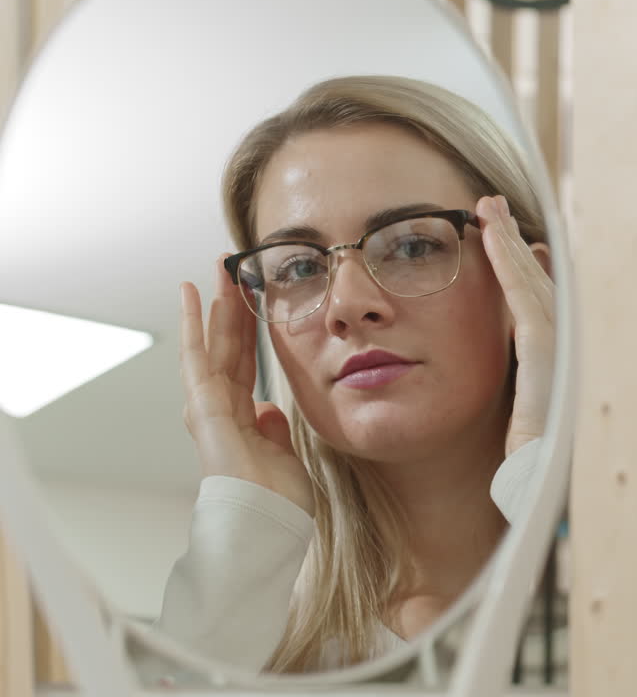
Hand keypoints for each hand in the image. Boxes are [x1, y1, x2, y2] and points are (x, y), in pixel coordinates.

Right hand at [178, 257, 314, 515]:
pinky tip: (192, 294)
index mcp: (242, 418)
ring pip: (212, 344)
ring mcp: (209, 408)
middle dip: (229, 307)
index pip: (244, 362)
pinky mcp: (204, 409)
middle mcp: (221, 409)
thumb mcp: (285, 455)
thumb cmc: (276, 504)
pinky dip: (194, 325)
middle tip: (231, 268)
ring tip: (217, 268)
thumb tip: (269, 410)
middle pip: (226, 346)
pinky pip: (197, 358)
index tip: (250, 298)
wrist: (267, 527)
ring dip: (214, 304)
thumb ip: (274, 430)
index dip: (246, 329)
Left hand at [477, 195, 554, 456]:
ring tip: (486, 209)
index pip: (544, 306)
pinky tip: (491, 237)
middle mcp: (575, 353)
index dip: (524, 269)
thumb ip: (526, 395)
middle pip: (544, 286)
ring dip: (510, 243)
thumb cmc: (532, 478)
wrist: (544, 503)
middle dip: (517, 245)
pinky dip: (510, 266)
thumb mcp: (527, 428)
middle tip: (492, 208)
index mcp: (567, 367)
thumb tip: (517, 378)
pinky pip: (526, 302)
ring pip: (536, 284)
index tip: (506, 241)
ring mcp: (568, 354)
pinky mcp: (551, 359)